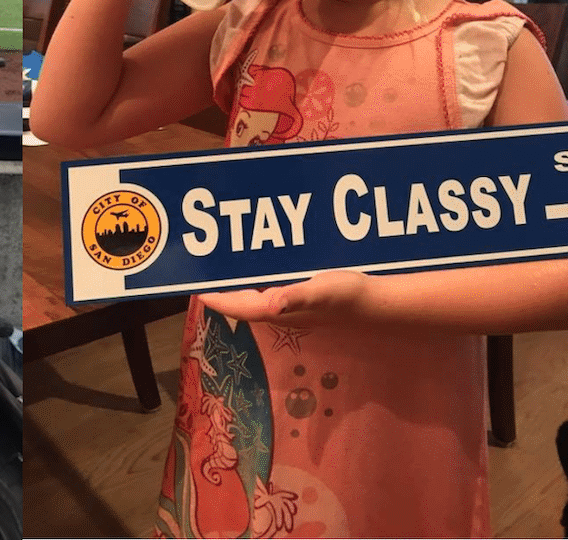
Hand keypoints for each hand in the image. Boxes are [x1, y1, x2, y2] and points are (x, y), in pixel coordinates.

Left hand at [197, 270, 370, 326]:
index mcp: (275, 310)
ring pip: (250, 291)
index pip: (235, 306)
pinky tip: (252, 258)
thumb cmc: (347, 298)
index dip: (214, 297)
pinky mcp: (295, 293)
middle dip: (219, 284)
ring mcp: (284, 302)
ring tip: (217, 257)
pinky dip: (254, 272)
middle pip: (237, 298)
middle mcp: (275, 308)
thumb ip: (296, 296)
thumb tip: (269, 304)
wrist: (374, 303)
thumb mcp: (321, 292)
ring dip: (234, 277)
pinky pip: (266, 283)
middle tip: (200, 263)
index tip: (193, 284)